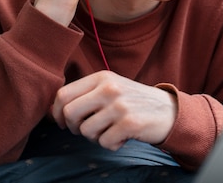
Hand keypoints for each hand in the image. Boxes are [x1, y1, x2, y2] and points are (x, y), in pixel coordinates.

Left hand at [51, 71, 177, 149]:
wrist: (169, 110)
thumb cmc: (133, 102)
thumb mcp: (110, 88)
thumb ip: (85, 95)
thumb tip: (53, 110)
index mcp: (101, 77)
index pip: (63, 94)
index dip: (58, 113)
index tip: (64, 122)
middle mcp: (109, 88)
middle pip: (70, 113)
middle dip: (73, 127)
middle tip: (86, 130)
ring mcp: (120, 105)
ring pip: (86, 131)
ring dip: (95, 137)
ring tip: (111, 130)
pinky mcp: (129, 123)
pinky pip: (104, 142)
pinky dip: (111, 145)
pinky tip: (123, 137)